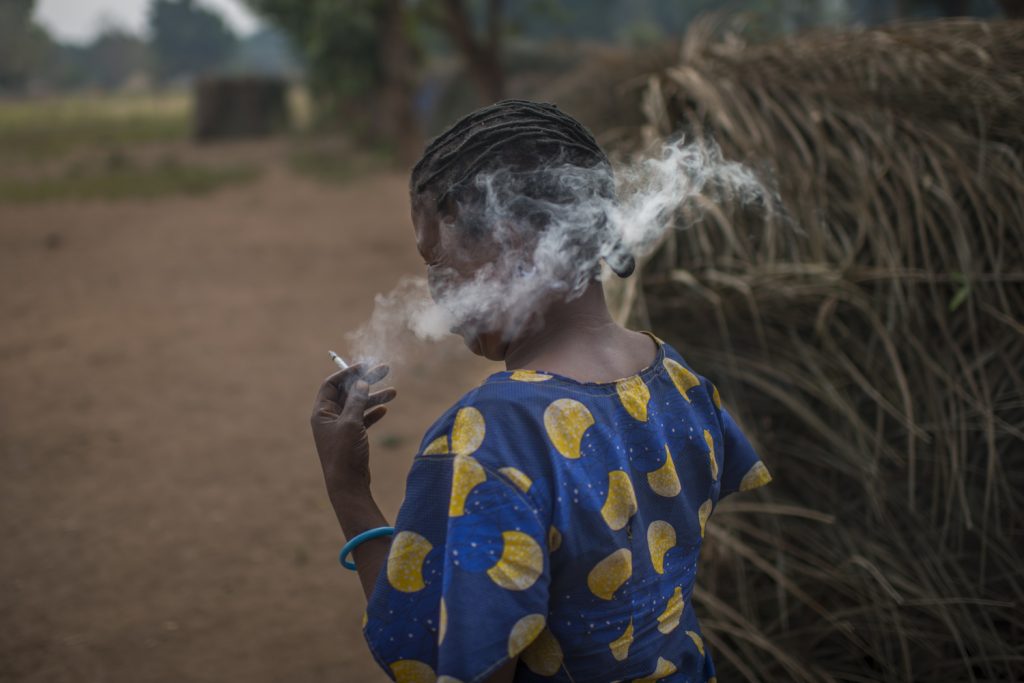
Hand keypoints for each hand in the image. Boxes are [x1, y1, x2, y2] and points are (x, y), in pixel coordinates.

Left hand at [310, 363, 395, 497]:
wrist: (348, 484)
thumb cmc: (345, 453)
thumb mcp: (351, 423)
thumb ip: (356, 400)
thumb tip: (361, 382)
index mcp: (321, 412)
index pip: (332, 384)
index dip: (347, 372)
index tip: (365, 366)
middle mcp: (329, 418)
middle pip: (348, 392)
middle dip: (366, 381)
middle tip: (385, 370)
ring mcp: (340, 427)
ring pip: (358, 405)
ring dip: (374, 397)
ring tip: (394, 392)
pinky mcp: (351, 437)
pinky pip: (362, 419)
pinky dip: (373, 413)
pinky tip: (385, 410)